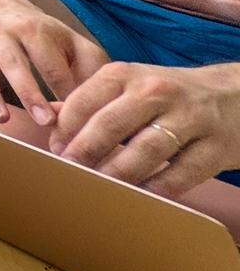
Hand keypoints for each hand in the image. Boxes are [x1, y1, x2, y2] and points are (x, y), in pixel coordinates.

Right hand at [0, 7, 108, 125]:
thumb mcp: (75, 42)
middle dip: (30, 93)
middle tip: (45, 122)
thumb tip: (95, 102)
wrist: (5, 8)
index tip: (74, 119)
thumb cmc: (48, 37)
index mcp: (39, 30)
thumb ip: (91, 69)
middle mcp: (9, 32)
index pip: (53, 66)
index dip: (65, 92)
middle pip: (17, 63)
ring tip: (0, 118)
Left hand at [49, 62, 239, 196]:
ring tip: (100, 187)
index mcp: (128, 75)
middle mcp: (157, 92)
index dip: (65, 128)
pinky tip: (142, 195)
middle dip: (85, 152)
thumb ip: (90, 98)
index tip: (55, 149)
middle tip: (70, 172)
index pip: (86, 99)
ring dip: (118, 173)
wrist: (234, 95)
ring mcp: (190, 118)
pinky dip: (159, 188)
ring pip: (146, 150)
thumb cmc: (169, 94)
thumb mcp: (129, 84)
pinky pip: (182, 173)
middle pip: (112, 125)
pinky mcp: (216, 146)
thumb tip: (49, 113)